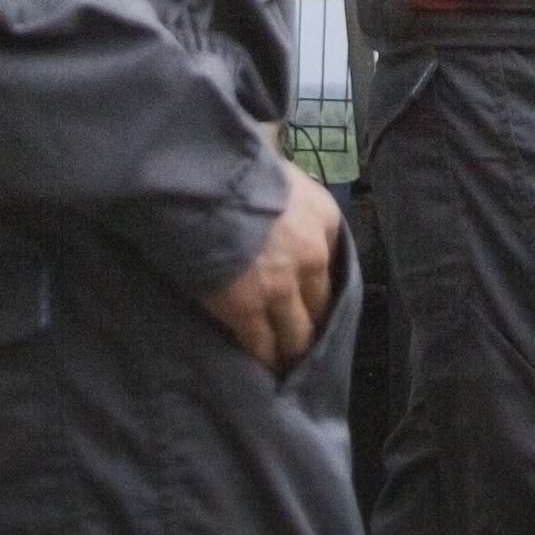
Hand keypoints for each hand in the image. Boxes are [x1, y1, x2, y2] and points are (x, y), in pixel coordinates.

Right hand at [201, 159, 342, 371]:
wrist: (201, 181)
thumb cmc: (231, 166)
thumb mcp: (275, 169)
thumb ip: (285, 200)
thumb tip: (275, 214)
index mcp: (323, 218)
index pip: (333, 263)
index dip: (319, 285)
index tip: (312, 300)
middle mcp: (312, 256)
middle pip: (321, 304)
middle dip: (312, 324)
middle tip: (305, 342)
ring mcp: (282, 287)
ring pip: (296, 333)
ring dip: (291, 350)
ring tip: (286, 366)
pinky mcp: (248, 309)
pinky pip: (261, 344)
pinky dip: (262, 357)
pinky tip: (261, 368)